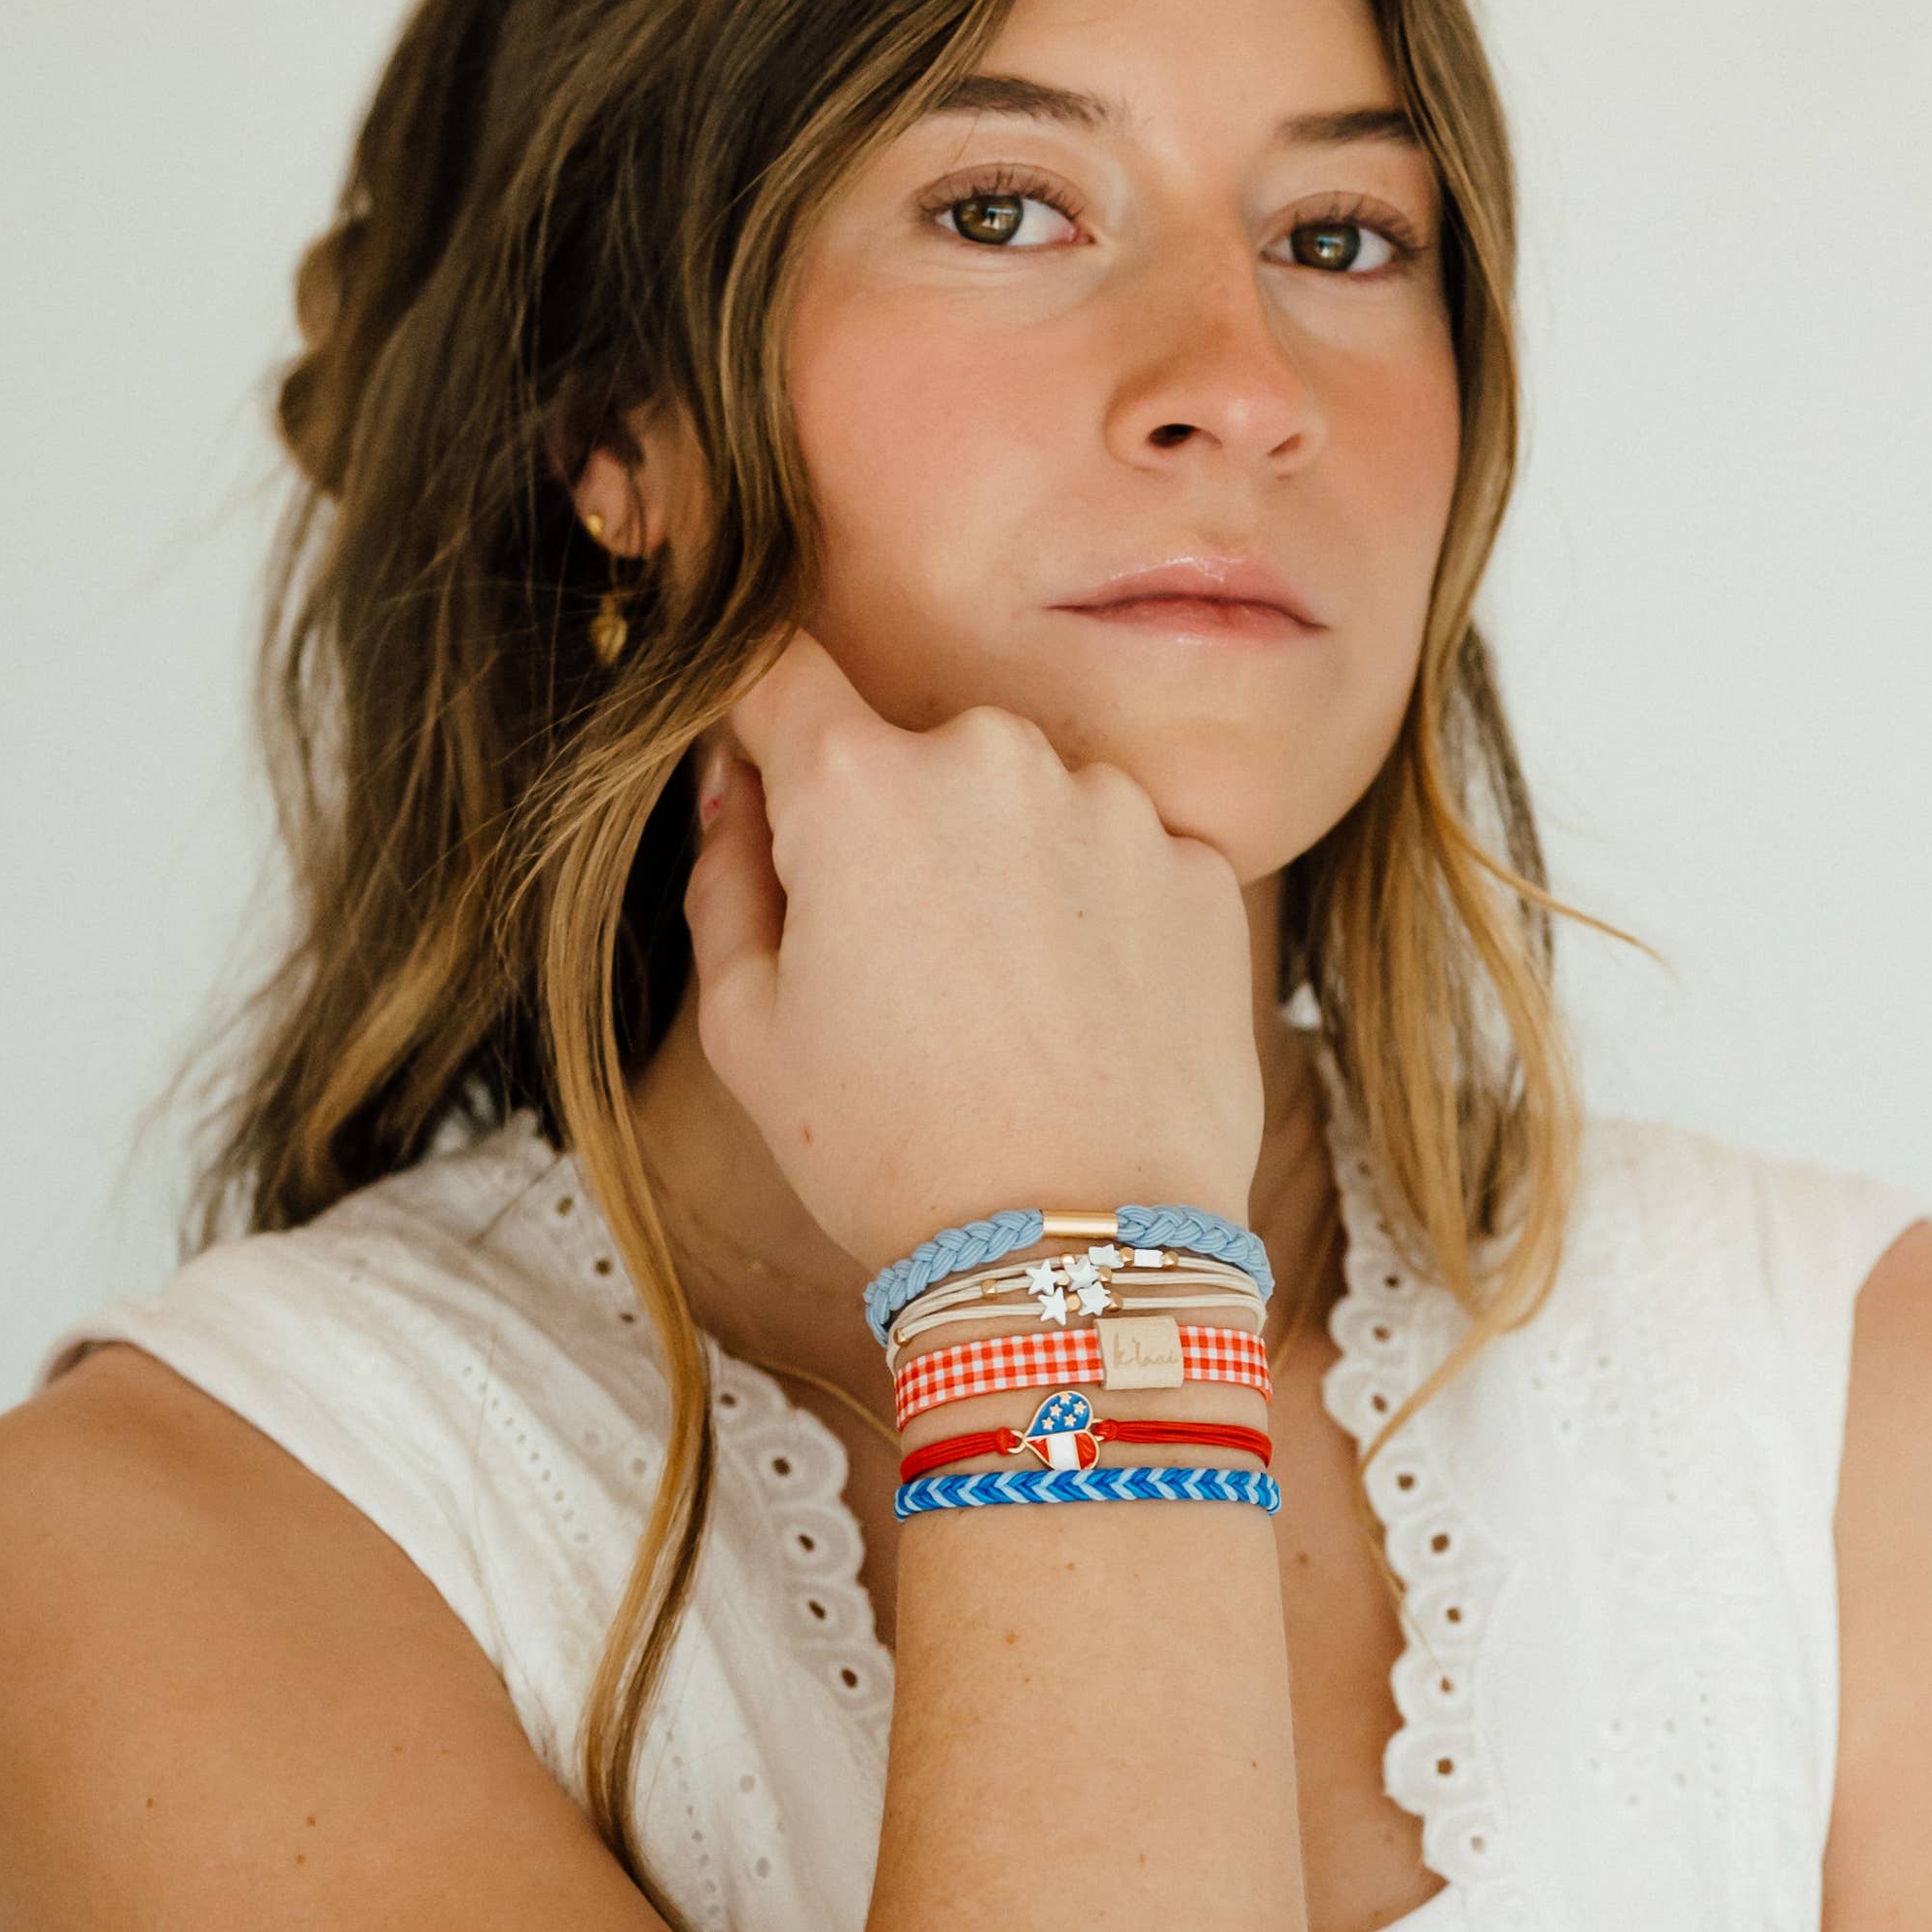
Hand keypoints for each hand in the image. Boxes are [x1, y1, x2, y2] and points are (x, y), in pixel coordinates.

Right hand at [682, 632, 1263, 1284]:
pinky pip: (1124, 860)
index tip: (763, 778)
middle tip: (893, 969)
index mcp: (860, 784)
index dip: (758, 721)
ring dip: (1006, 869)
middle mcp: (996, 758)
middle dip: (895, 827)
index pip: (779, 673)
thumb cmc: (890, 1155)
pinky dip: (1098, 918)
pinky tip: (1082, 1024)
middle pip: (916, 752)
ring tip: (1003, 1015)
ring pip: (1028, 806)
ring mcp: (1116, 810)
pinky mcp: (1204, 871)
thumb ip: (726, 876)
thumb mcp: (746, 1030)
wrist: (1081, 1258)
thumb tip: (740, 786)